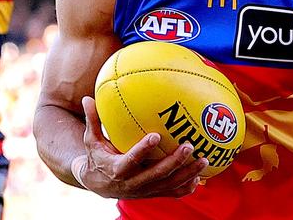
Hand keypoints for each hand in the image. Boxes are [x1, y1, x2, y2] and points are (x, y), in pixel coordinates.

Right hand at [72, 96, 207, 198]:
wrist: (98, 184)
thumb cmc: (97, 156)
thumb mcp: (91, 140)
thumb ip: (93, 120)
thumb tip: (87, 97)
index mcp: (117, 169)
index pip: (130, 160)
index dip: (142, 150)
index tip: (155, 135)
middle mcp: (132, 183)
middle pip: (156, 174)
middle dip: (174, 162)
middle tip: (189, 145)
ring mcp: (144, 191)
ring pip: (169, 185)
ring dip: (188, 174)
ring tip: (204, 159)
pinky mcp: (152, 194)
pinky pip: (172, 193)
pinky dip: (186, 187)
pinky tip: (200, 178)